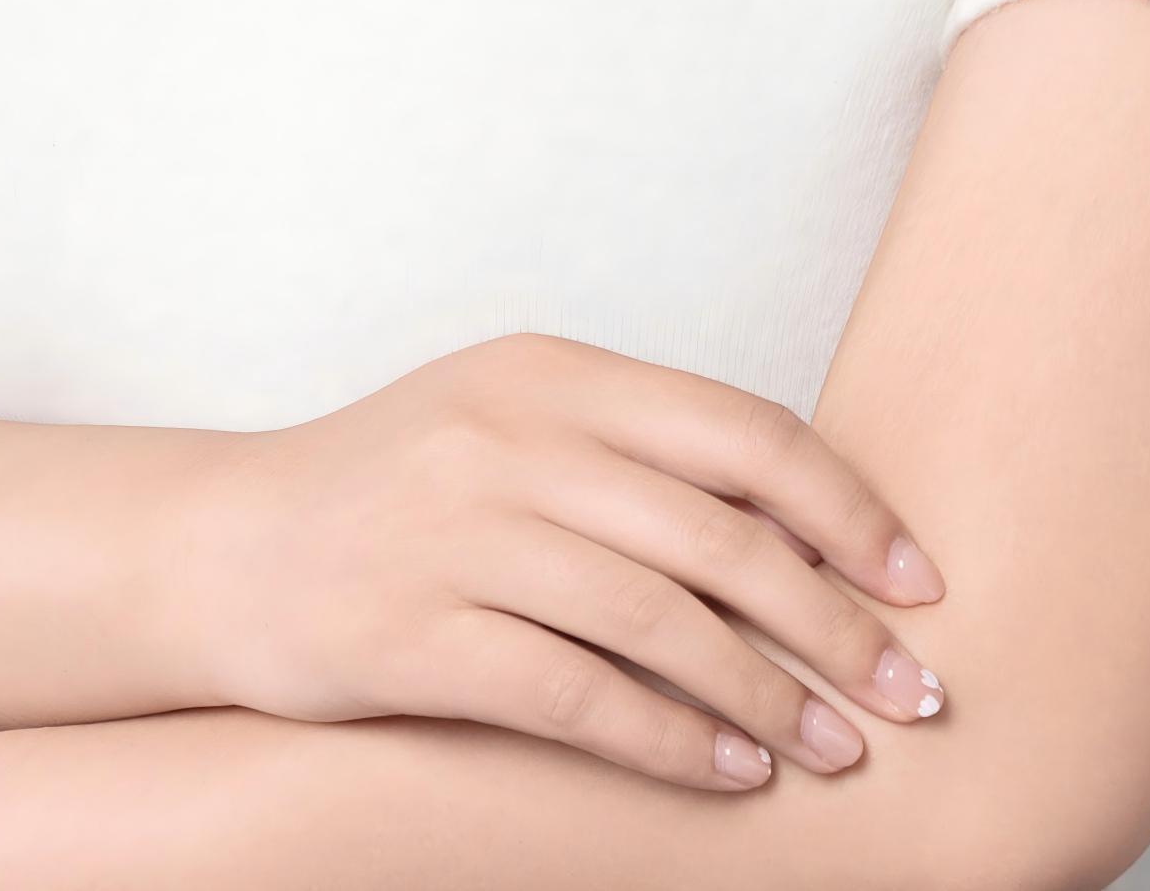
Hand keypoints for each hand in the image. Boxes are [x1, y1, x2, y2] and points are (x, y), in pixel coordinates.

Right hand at [195, 328, 946, 795]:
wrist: (225, 548)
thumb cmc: (400, 492)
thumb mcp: (514, 427)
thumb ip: (637, 457)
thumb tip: (815, 531)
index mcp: (554, 371)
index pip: (742, 429)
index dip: (849, 507)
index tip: (924, 582)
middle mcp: (513, 437)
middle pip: (720, 533)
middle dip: (838, 623)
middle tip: (918, 691)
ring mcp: (460, 534)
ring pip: (661, 620)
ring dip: (770, 697)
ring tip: (839, 752)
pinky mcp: (416, 634)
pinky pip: (575, 696)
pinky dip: (670, 741)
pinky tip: (731, 776)